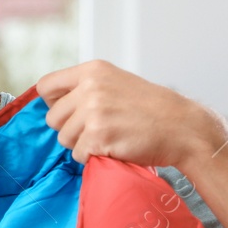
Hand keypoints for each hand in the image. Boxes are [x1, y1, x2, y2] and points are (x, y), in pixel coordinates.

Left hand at [36, 60, 227, 169]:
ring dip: (81, 144)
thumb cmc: (151, 109)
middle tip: (96, 129)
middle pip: (52, 118)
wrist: (182, 127)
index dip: (52, 103)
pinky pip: (78, 154)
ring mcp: (94, 112)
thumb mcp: (116, 83)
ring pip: (64, 139)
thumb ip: (85, 88)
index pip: (46, 85)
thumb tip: (51, 103)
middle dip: (69, 128)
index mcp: (93, 71)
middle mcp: (90, 88)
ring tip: (108, 137)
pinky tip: (113, 147)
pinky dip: (92, 157)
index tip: (65, 112)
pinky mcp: (99, 136)